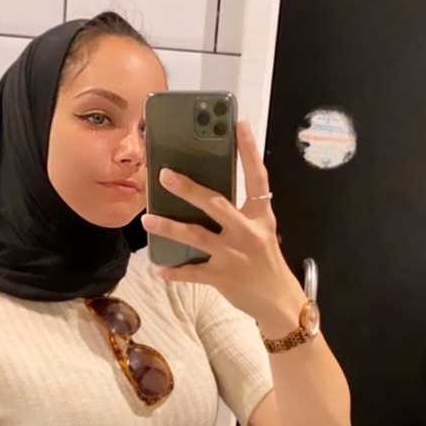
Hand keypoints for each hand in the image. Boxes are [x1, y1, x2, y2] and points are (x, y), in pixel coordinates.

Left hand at [140, 119, 304, 321]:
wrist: (279, 301)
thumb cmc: (266, 262)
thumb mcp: (262, 231)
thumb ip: (240, 213)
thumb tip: (204, 196)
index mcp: (260, 217)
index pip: (257, 177)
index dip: (249, 150)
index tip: (238, 124)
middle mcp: (247, 232)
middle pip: (215, 203)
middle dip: (188, 188)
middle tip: (164, 174)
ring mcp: (233, 255)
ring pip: (195, 236)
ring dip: (168, 227)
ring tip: (147, 219)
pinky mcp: (222, 277)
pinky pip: (192, 273)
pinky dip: (174, 271)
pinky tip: (158, 268)